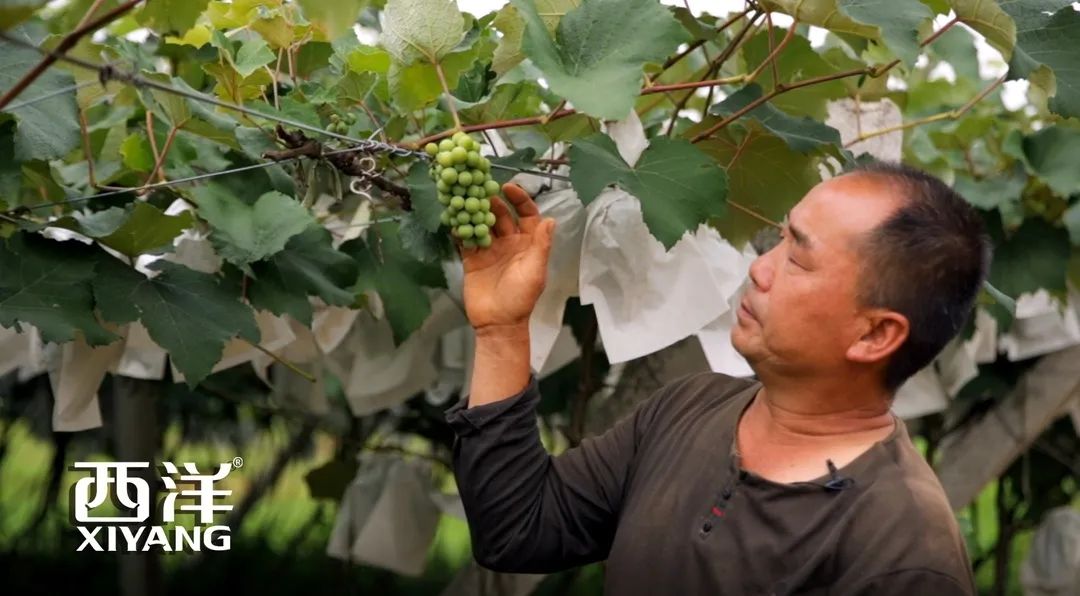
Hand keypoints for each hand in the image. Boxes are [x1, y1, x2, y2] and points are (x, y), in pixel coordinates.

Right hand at [456, 183, 556, 331]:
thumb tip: (550, 220)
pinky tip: (454, 217)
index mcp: (528, 244)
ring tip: (467, 199)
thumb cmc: (521, 299)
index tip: (508, 187)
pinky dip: (461, 228)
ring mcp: (490, 250)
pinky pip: (466, 239)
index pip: (526, 214)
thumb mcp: (535, 271)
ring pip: (483, 224)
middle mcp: (509, 243)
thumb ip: (542, 245)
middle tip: (481, 190)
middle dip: (493, 202)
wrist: (497, 323)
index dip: (519, 199)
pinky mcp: (472, 259)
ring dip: (476, 211)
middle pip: (502, 215)